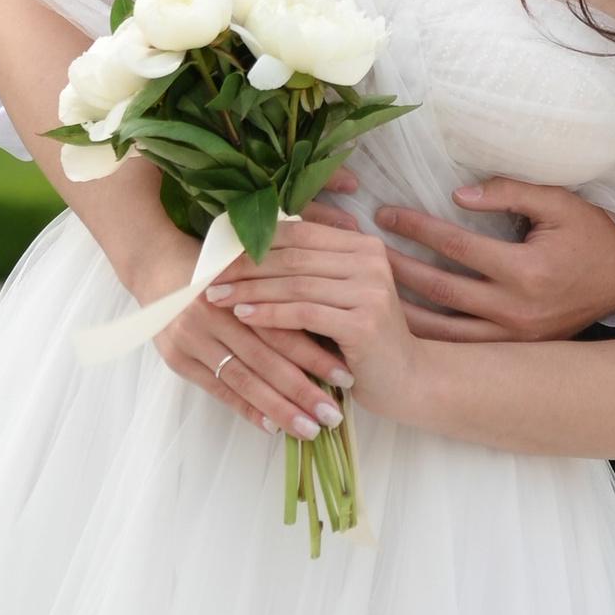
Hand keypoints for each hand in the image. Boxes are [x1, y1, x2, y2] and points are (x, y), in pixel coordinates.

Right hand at [131, 229, 352, 443]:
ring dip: (278, 408)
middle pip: (266, 359)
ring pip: (243, 379)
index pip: (282, 327)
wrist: (156, 263)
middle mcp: (213, 314)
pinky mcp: (177, 358)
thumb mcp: (248, 258)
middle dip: (303, 390)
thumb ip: (287, 272)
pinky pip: (218, 389)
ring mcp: (191, 338)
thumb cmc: (215, 261)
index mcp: (237, 286)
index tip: (346, 376)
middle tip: (333, 415)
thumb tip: (336, 288)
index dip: (315, 353)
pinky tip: (271, 427)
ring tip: (310, 429)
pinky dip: (246, 408)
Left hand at [207, 214, 423, 417]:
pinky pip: (305, 312)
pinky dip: (270, 313)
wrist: (407, 381)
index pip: (299, 233)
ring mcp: (370, 289)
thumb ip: (308, 273)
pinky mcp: (364, 322)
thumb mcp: (337, 297)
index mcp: (361, 245)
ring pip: (296, 282)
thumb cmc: (361, 341)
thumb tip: (246, 254)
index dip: (256, 241)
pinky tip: (244, 316)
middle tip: (208, 275)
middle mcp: (369, 259)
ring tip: (217, 296)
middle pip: (293, 256)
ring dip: (250, 289)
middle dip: (245, 265)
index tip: (218, 253)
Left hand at [324, 172, 614, 342]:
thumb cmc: (592, 232)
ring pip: (442, 329)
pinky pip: (459, 349)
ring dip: (400, 310)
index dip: (417, 227)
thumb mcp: (559, 202)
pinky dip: (426, 339)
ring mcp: (514, 338)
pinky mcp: (513, 352)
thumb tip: (459, 194)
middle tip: (361, 249)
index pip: (457, 245)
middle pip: (439, 289)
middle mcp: (516, 311)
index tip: (384, 213)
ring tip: (363, 291)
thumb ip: (510, 192)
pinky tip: (396, 326)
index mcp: (527, 270)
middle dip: (395, 266)